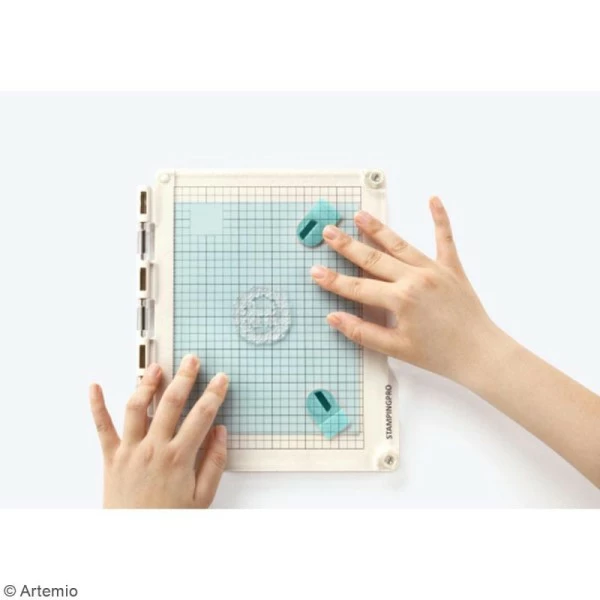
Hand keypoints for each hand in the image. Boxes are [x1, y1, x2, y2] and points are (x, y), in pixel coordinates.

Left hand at [89, 355, 228, 507]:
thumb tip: (220, 432)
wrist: (135, 541)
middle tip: (192, 360)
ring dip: (147, 384)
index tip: (221, 379)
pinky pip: (102, 428)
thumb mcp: (203, 497)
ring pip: (137, 407)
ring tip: (157, 367)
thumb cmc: (170, 520)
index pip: (202, 416)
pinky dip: (96, 406)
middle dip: (185, 377)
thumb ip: (214, 462)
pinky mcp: (111, 457)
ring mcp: (130, 451)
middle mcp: (154, 448)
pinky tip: (94, 387)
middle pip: (171, 403)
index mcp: (179, 457)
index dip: (214, 394)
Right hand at [310, 197, 500, 384]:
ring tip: (360, 215)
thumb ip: (362, 331)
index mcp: (400, 299)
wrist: (479, 353)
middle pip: (373, 258)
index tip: (315, 271)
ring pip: (400, 244)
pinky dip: (440, 219)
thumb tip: (335, 318)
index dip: (334, 281)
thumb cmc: (440, 354)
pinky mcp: (452, 268)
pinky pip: (445, 239)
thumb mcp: (396, 348)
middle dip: (348, 245)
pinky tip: (433, 199)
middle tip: (330, 232)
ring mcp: (434, 270)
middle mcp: (415, 278)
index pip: (358, 287)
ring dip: (378, 229)